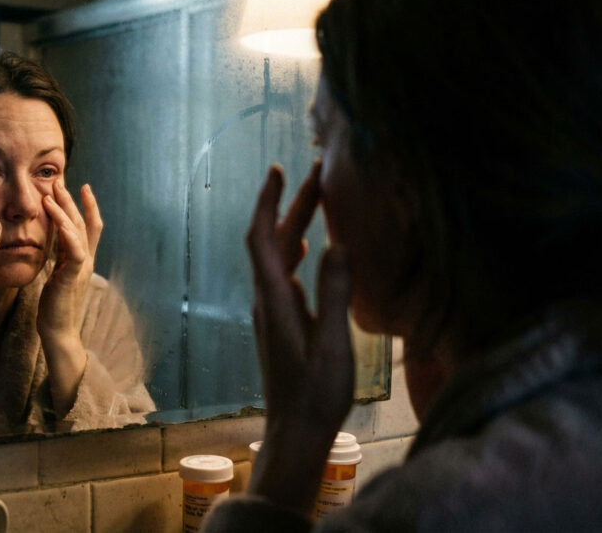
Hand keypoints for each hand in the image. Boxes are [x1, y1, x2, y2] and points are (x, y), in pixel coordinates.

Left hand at [37, 180, 102, 410]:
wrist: (57, 331)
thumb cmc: (53, 306)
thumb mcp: (56, 274)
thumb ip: (59, 256)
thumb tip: (54, 239)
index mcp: (80, 259)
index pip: (87, 226)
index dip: (86, 206)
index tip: (81, 186)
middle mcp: (85, 260)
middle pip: (83, 223)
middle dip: (73, 201)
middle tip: (62, 181)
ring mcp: (82, 268)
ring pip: (78, 232)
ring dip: (65, 211)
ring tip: (52, 194)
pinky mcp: (73, 277)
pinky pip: (74, 250)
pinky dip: (67, 232)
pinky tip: (56, 218)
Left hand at [244, 161, 353, 512]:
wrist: (297, 431)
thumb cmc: (316, 393)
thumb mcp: (333, 344)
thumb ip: (334, 295)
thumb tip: (338, 245)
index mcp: (275, 299)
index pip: (262, 238)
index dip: (269, 202)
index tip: (279, 171)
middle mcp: (268, 300)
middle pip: (273, 242)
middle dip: (291, 205)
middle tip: (316, 174)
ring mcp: (273, 312)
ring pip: (279, 258)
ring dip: (296, 226)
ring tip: (319, 201)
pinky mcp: (282, 323)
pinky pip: (285, 275)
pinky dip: (298, 252)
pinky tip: (312, 250)